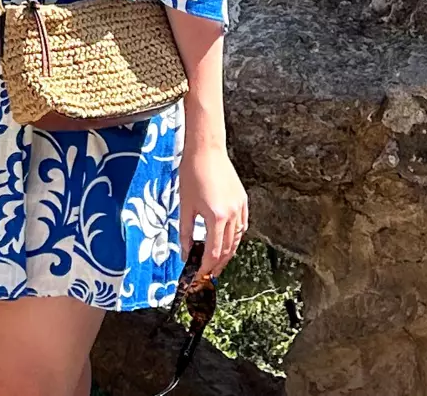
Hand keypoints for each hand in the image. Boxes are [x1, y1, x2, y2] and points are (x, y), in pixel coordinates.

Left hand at [178, 141, 248, 277]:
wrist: (206, 150)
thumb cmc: (191, 175)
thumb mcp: (184, 207)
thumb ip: (185, 233)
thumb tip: (185, 254)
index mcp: (215, 218)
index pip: (213, 253)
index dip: (206, 268)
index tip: (199, 276)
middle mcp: (231, 215)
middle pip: (228, 250)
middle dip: (218, 265)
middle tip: (208, 274)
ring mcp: (239, 207)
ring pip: (238, 239)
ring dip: (228, 253)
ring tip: (217, 261)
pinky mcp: (242, 199)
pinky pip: (242, 225)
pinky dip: (235, 236)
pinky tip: (227, 240)